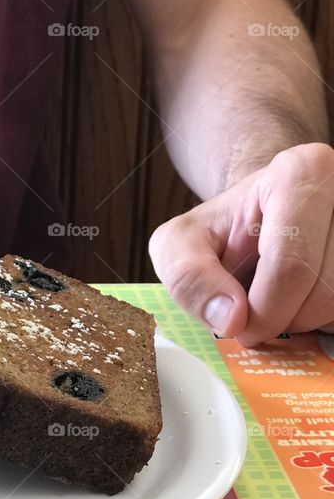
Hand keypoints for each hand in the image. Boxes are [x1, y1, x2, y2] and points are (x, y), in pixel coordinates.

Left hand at [149, 142, 333, 346]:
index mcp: (302, 172)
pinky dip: (327, 317)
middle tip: (260, 315)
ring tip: (282, 301)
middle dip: (288, 318)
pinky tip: (304, 300)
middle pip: (329, 291)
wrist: (262, 214)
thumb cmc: (223, 228)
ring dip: (311, 320)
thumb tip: (230, 319)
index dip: (265, 311)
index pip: (293, 266)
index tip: (242, 326)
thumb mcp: (179, 244)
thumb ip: (188, 278)